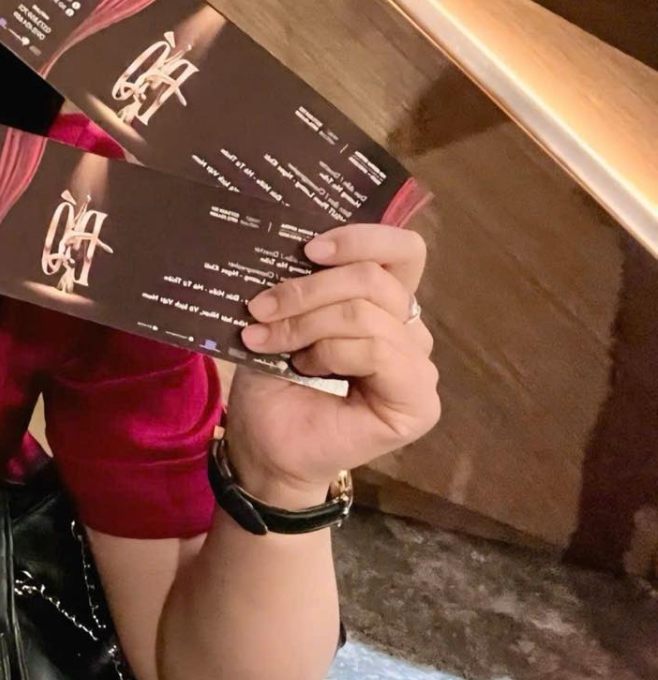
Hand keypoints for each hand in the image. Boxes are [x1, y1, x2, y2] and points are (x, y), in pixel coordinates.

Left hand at [226, 223, 439, 505]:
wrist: (264, 442)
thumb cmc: (273, 378)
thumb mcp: (283, 317)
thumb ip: (303, 282)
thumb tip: (286, 241)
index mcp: (384, 300)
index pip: (403, 249)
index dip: (360, 237)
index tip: (307, 248)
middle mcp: (409, 329)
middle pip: (374, 278)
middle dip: (308, 288)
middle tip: (260, 307)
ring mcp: (418, 366)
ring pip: (368, 314)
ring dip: (306, 323)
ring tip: (265, 340)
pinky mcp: (418, 402)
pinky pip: (379, 352)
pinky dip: (332, 352)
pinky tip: (304, 368)